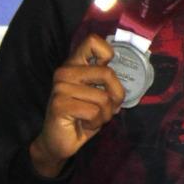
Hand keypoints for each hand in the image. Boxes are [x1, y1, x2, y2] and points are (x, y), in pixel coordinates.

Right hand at [28, 34, 126, 176]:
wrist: (59, 142)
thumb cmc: (82, 116)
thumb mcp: (98, 94)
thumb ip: (106, 81)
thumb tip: (124, 75)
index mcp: (75, 65)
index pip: (93, 41)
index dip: (108, 54)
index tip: (108, 72)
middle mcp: (65, 72)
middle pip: (107, 73)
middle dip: (115, 96)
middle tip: (106, 108)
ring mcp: (60, 87)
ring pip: (103, 97)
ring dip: (104, 114)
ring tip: (91, 118)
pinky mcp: (60, 104)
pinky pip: (94, 112)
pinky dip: (96, 123)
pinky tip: (83, 124)